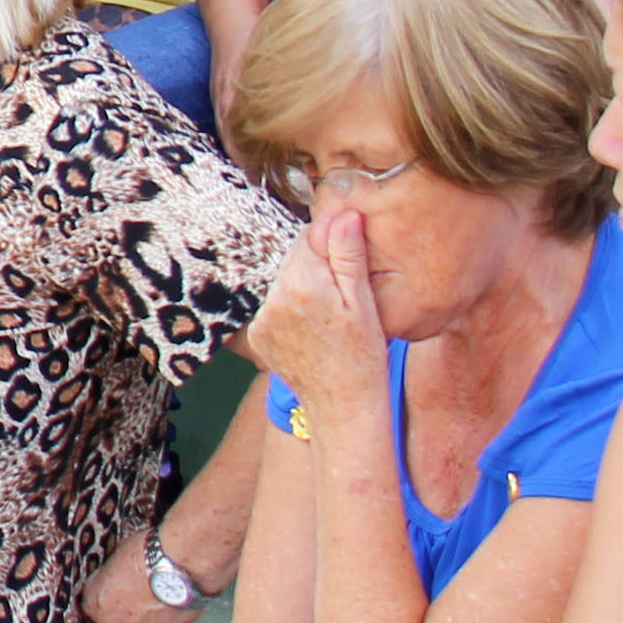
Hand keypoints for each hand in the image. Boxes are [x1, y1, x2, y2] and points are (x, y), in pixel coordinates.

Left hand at [86, 524, 201, 622]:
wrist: (175, 568)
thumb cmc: (146, 556)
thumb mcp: (115, 558)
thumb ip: (110, 577)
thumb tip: (117, 578)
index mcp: (93, 603)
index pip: (94, 604)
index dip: (109, 595)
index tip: (120, 589)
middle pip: (115, 622)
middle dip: (126, 610)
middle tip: (143, 593)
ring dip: (146, 621)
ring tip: (161, 599)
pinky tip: (173, 607)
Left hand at [241, 212, 386, 408]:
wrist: (344, 407)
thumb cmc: (364, 357)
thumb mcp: (364, 303)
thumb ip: (349, 256)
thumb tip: (344, 214)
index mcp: (303, 286)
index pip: (310, 237)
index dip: (333, 238)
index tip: (349, 248)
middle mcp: (275, 300)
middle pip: (294, 258)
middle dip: (318, 263)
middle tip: (344, 287)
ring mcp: (263, 320)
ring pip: (284, 281)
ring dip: (304, 285)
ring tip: (331, 310)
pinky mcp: (258, 336)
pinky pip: (275, 306)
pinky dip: (292, 308)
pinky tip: (315, 325)